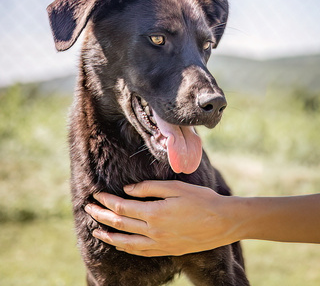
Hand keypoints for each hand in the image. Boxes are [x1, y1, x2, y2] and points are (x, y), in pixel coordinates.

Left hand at [85, 180, 239, 256]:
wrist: (223, 222)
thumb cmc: (201, 200)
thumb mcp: (176, 187)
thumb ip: (149, 188)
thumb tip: (127, 190)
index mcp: (155, 213)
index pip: (122, 208)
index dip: (107, 201)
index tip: (96, 195)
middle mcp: (153, 231)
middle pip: (120, 225)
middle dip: (101, 216)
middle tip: (88, 209)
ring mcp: (160, 244)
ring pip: (126, 243)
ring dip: (109, 236)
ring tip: (96, 232)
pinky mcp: (167, 250)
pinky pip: (140, 252)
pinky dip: (126, 248)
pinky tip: (120, 244)